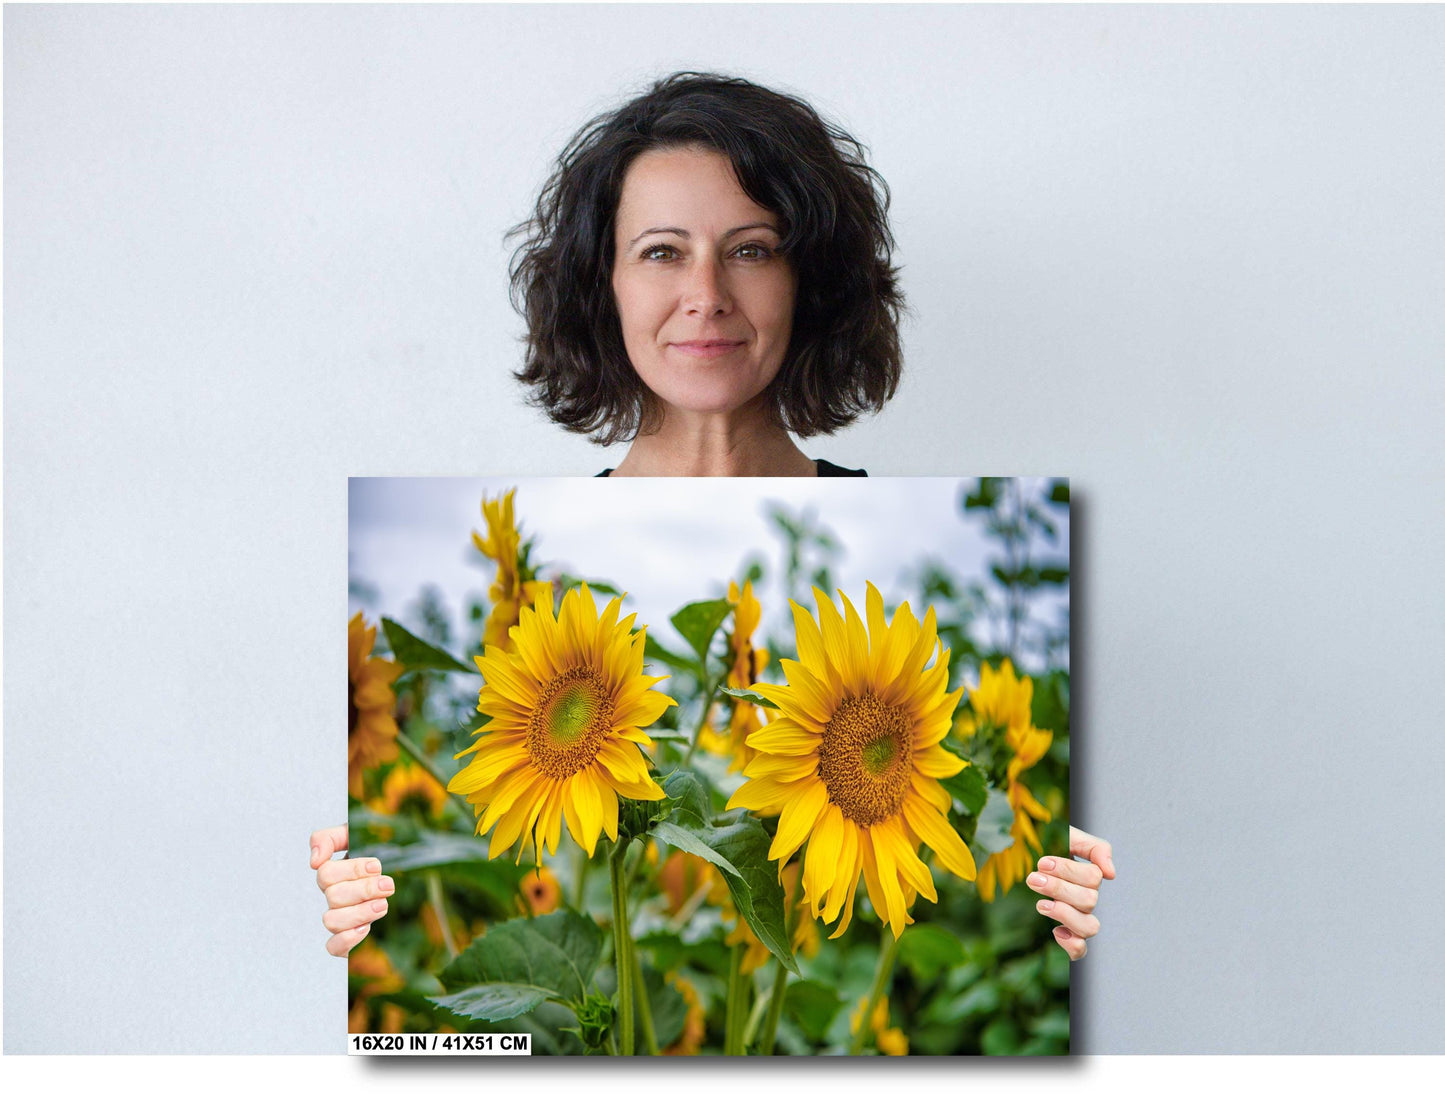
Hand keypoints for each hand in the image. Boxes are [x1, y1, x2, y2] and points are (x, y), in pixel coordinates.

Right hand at [310, 824, 393, 956]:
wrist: (397, 866)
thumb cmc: (371, 851)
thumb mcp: (353, 834)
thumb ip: (329, 838)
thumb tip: (314, 861)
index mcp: (332, 874)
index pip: (326, 874)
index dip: (352, 870)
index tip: (376, 866)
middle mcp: (332, 897)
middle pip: (333, 897)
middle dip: (364, 890)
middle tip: (387, 885)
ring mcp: (339, 918)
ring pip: (331, 921)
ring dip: (360, 912)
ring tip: (382, 904)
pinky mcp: (347, 939)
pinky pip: (333, 947)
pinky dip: (346, 939)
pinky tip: (365, 928)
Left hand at [1027, 826, 1114, 960]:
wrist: (1033, 856)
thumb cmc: (1054, 846)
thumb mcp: (1072, 836)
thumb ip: (1095, 847)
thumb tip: (1111, 874)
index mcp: (1091, 877)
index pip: (1093, 878)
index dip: (1068, 871)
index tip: (1042, 863)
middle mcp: (1089, 899)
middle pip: (1089, 901)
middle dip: (1058, 889)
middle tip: (1033, 878)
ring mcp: (1079, 918)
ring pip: (1090, 927)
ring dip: (1064, 915)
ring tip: (1041, 904)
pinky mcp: (1068, 934)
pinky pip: (1081, 951)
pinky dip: (1072, 945)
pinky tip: (1056, 931)